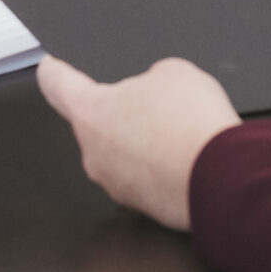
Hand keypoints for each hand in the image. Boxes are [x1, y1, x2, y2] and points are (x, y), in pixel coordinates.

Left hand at [37, 56, 240, 231]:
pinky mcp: (139, 204)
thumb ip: (150, 77)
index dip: (54, 71)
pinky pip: (142, 174)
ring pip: (121, 150)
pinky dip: (158, 164)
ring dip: (142, 139)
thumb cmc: (191, 127)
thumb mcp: (174, 72)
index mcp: (90, 112)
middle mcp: (93, 152)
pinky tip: (185, 154)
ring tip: (179, 130)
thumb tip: (154, 93)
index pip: (57, 84)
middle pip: (96, 121)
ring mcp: (114, 182)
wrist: (221, 179)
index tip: (49, 67)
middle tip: (156, 100)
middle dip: (121, 110)